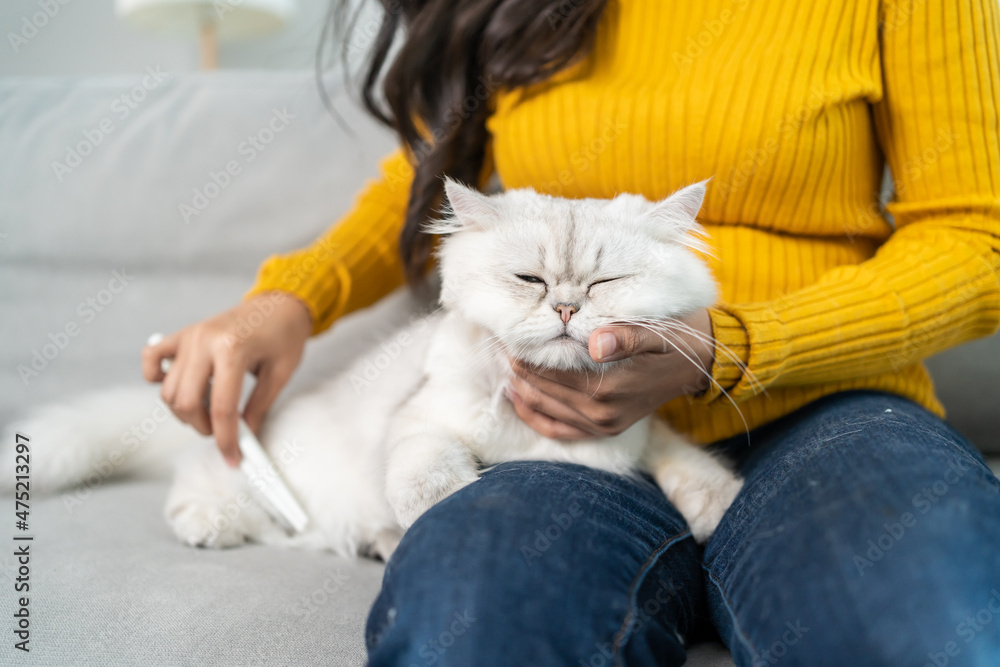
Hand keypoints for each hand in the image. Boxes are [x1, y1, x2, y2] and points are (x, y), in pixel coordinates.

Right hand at [142, 292, 312, 465]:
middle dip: (203, 428)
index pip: (221, 408)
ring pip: (168, 390)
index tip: (233, 458)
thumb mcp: (280, 374)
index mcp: (233, 350)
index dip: (226, 440)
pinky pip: (152, 359)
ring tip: (212, 409)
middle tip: (223, 432)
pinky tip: (181, 387)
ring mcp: (189, 336)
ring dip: (185, 411)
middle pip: (186, 403)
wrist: (279, 303)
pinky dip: (157, 378)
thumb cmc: (284, 335)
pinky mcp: (182, 334)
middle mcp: (204, 341)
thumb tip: (245, 440)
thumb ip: (259, 408)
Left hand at [507, 309, 714, 439]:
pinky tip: (517, 396)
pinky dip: (533, 414)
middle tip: (498, 344)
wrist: (700, 363)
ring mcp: (601, 424)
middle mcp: (601, 412)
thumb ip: (625, 336)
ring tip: (503, 362)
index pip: (550, 369)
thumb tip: (594, 342)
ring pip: (543, 408)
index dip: (526, 352)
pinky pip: (557, 429)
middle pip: (542, 388)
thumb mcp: (656, 331)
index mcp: (609, 387)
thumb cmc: (675, 338)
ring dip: (520, 387)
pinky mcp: (604, 429)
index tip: (508, 333)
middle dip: (518, 367)